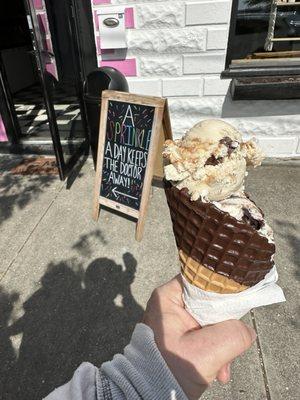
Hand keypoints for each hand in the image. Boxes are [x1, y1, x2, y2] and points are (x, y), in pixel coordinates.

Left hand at [143, 275, 256, 399]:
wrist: (151, 394)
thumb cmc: (171, 370)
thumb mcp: (208, 350)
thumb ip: (234, 333)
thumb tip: (246, 331)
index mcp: (168, 297)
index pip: (202, 279)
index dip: (222, 290)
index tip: (238, 305)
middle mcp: (170, 303)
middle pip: (209, 302)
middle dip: (224, 326)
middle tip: (231, 344)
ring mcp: (175, 320)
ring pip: (210, 320)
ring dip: (221, 342)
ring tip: (223, 365)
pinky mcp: (180, 335)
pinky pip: (205, 334)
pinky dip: (214, 350)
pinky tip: (218, 369)